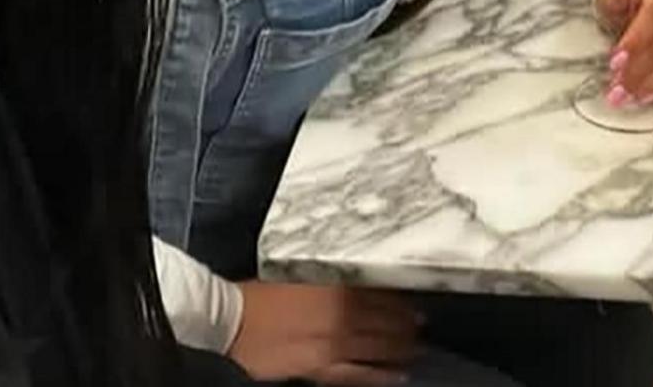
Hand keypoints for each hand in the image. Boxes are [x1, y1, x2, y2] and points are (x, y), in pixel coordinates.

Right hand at [228, 282, 420, 385]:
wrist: (233, 321)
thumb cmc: (259, 296)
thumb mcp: (300, 276)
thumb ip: (332, 283)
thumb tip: (353, 288)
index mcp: (336, 288)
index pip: (380, 295)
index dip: (399, 301)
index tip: (411, 303)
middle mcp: (342, 315)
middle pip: (386, 321)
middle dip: (406, 325)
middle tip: (419, 327)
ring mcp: (334, 344)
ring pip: (379, 347)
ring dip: (401, 348)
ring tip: (415, 349)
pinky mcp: (321, 368)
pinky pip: (359, 373)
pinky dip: (381, 375)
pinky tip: (396, 376)